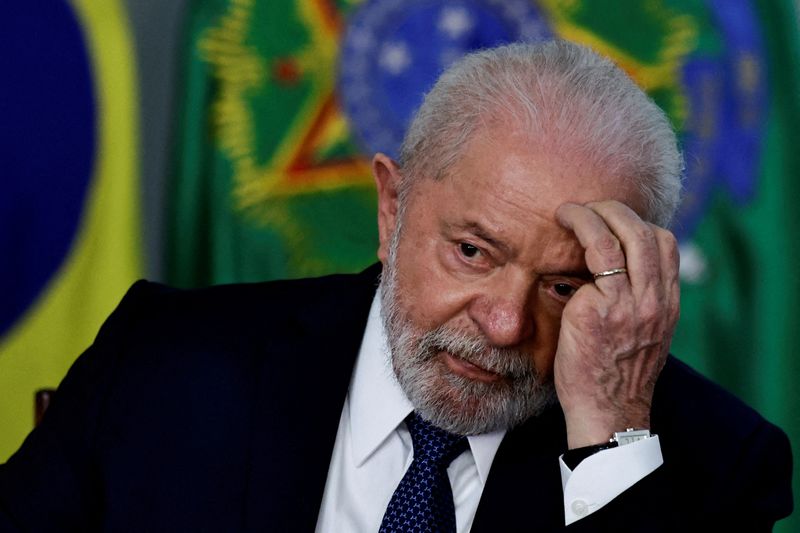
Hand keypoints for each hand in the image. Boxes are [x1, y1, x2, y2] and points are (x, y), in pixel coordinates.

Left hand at [554, 201, 679, 447]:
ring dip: (592, 214)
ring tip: (568, 211)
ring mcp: (628, 303)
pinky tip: (559, 230)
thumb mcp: (641, 337)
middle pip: (645, 232)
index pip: (666, 245)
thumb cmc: (615, 377)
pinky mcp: (599, 309)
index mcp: (666, 304)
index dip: (639, 224)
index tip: (613, 222)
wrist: (608, 413)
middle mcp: (653, 299)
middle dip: (615, 209)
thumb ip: (636, 304)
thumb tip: (613, 278)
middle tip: (588, 208)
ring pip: (620, 235)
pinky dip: (578, 232)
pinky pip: (592, 256)